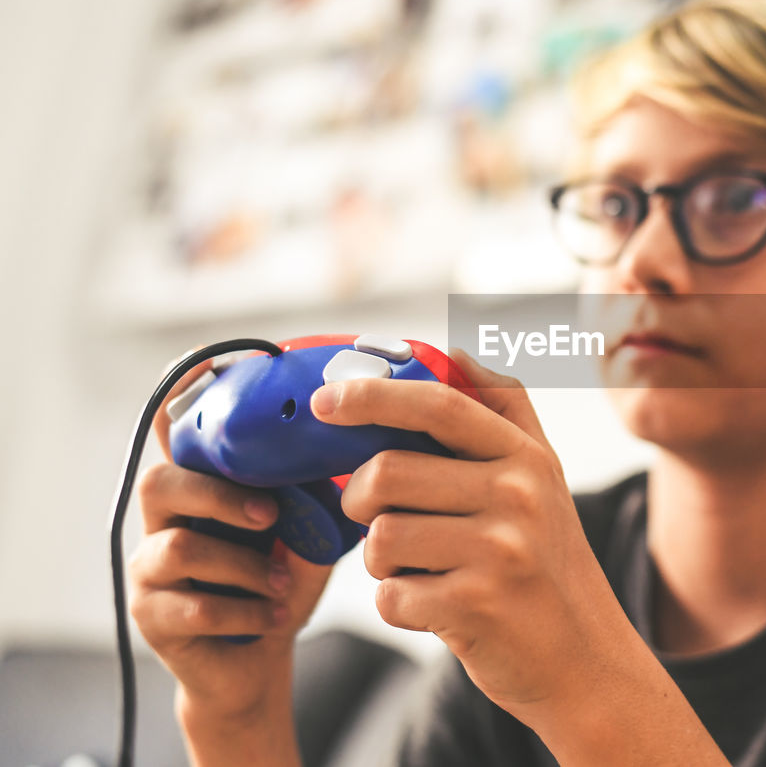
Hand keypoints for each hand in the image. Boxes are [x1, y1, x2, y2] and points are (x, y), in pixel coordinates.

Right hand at [128, 360, 331, 721]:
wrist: (255, 660)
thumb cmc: (278, 582)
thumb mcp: (303, 530)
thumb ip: (310, 492)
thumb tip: (351, 448)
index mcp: (200, 489)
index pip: (173, 435)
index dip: (181, 400)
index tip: (201, 369)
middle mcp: (164, 522)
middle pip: (160, 483)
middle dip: (221, 496)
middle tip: (271, 516)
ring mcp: (150, 569)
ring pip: (181, 548)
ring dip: (244, 567)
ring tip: (277, 583)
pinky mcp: (152, 616)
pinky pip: (192, 607)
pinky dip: (243, 612)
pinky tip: (268, 616)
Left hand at [321, 349, 643, 729]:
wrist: (586, 660)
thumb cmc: (548, 564)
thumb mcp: (544, 479)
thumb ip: (504, 411)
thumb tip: (453, 351)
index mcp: (527, 457)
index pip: (439, 404)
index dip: (373, 394)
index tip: (325, 400)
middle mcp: (518, 496)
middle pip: (387, 473)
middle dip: (360, 498)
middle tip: (374, 513)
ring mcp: (499, 552)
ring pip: (380, 537)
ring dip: (382, 561)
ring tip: (421, 568)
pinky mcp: (475, 608)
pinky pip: (391, 596)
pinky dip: (399, 606)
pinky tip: (436, 608)